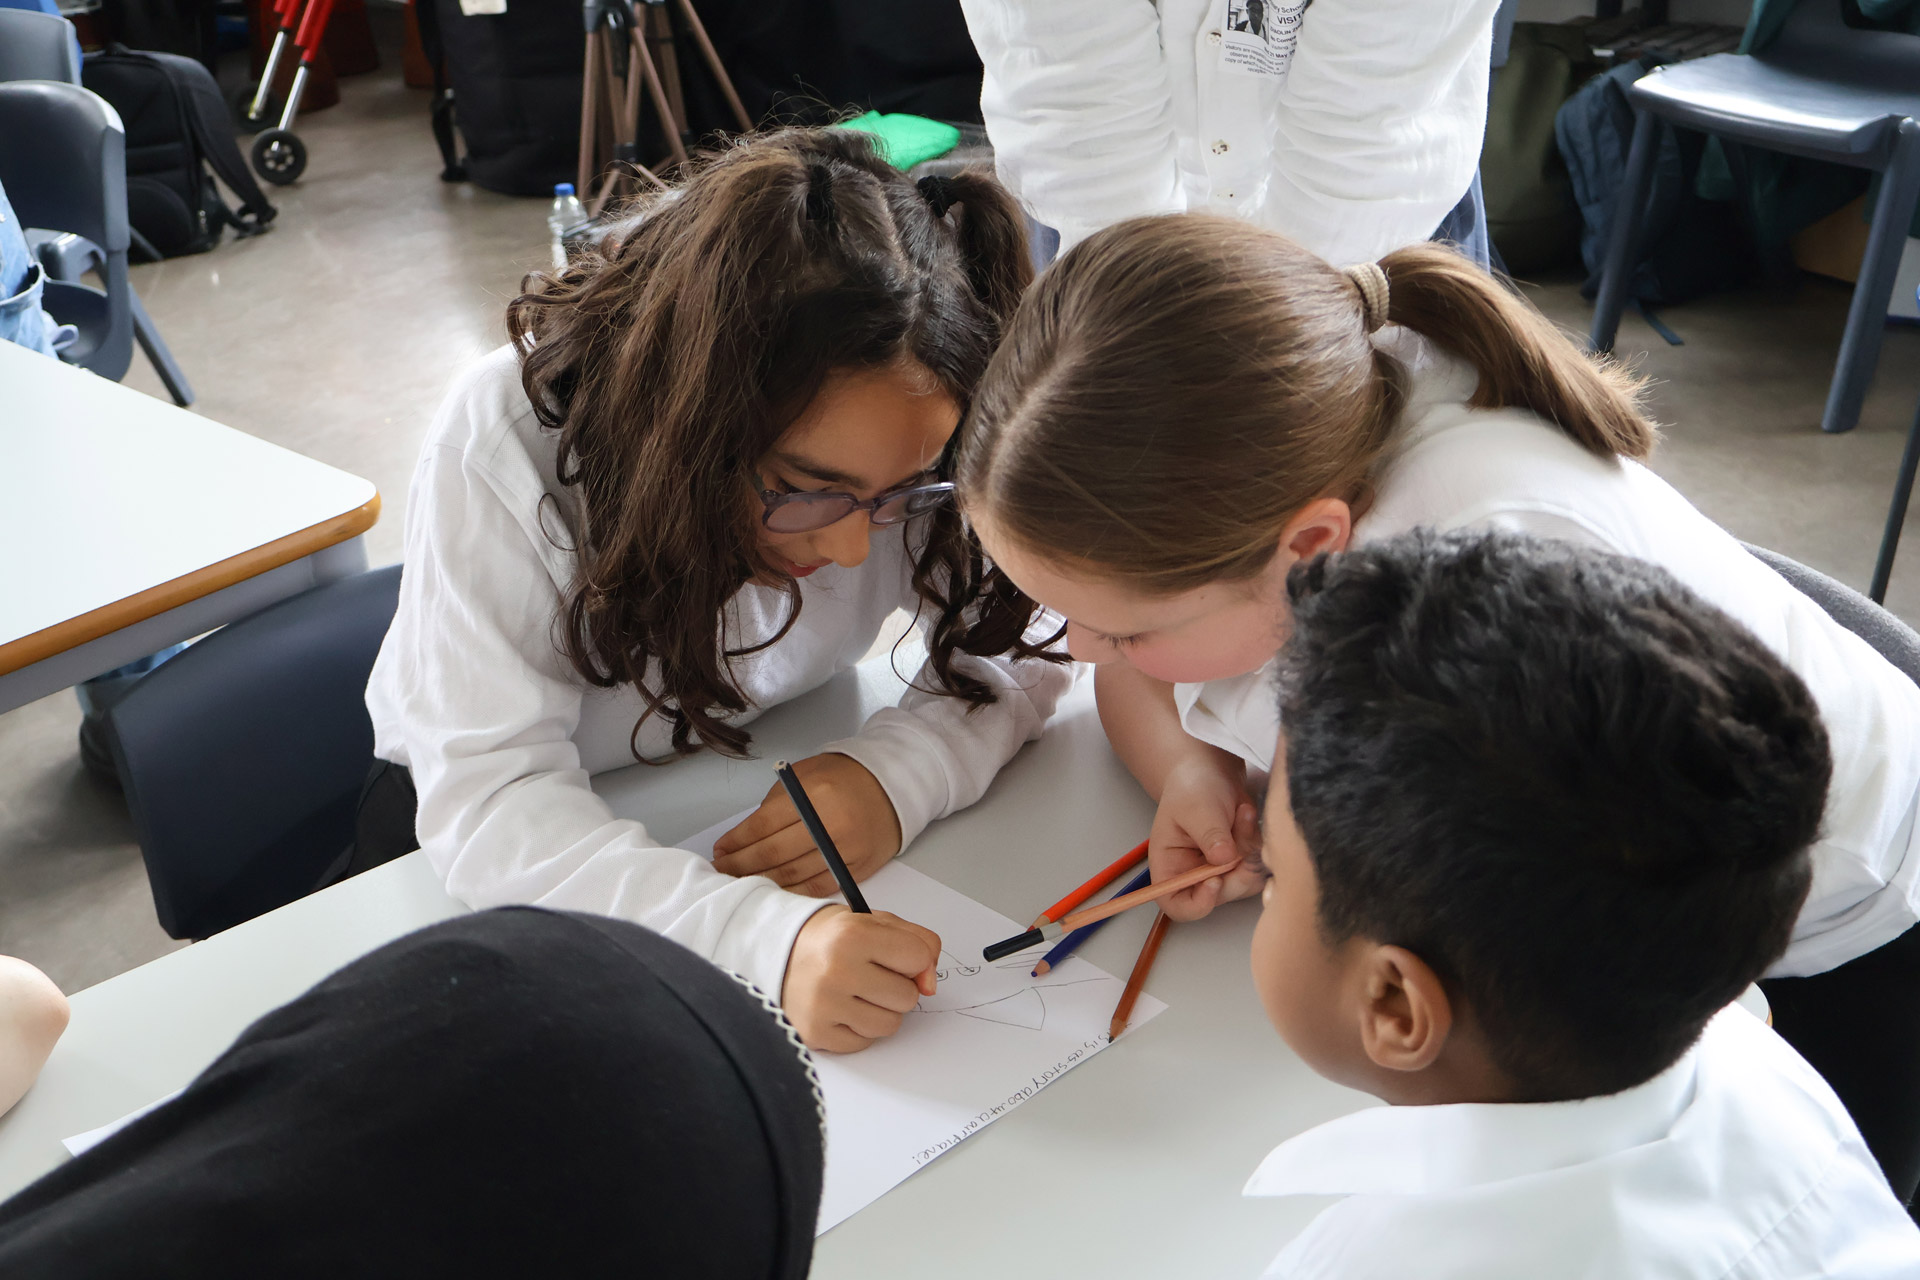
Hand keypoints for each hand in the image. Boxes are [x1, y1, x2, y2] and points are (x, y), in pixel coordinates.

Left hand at [713, 753, 902, 896]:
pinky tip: (774, 891)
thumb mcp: (806, 776)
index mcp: (814, 794)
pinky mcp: (857, 868)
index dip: (737, 842)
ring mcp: (846, 849)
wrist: (891, 788)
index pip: (764, 825)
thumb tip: (743, 839)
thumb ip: (776, 804)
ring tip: (742, 882)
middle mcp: (831, 823)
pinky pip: (818, 886)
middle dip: (742, 865)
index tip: (720, 850)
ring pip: (794, 874)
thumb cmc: (843, 779)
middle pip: (774, 853)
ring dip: (763, 881)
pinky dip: (792, 892)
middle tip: (723, 870)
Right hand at [782, 906, 939, 1052]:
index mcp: (853, 935)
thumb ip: (918, 942)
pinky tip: (843, 1007)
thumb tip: (930, 984)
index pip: (918, 958)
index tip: (896, 956)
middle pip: (908, 997)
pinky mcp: (816, 1033)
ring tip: (858, 991)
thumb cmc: (831, 938)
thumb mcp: (875, 922)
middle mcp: (837, 971)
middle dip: (897, 986)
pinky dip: (860, 1027)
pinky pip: (865, 1042)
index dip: (914, 959)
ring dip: (881, 1010)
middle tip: (871, 973)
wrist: (777, 951)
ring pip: (890, 1024)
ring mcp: (824, 1005)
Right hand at [1148, 757, 1265, 921]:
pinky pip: (1259, 866)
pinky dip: (1259, 842)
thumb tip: (1224, 859)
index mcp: (1170, 866)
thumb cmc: (1192, 787)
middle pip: (1219, 896)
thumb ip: (1209, 834)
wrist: (1212, 771)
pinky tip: (1249, 817)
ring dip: (1249, 850)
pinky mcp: (1243, 862)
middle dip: (1235, 869)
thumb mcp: (1196, 807)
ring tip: (1243, 814)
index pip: (1175, 904)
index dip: (1196, 904)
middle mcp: (1195, 875)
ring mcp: (1221, 871)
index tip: (1215, 881)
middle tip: (1240, 835)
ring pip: (1244, 881)